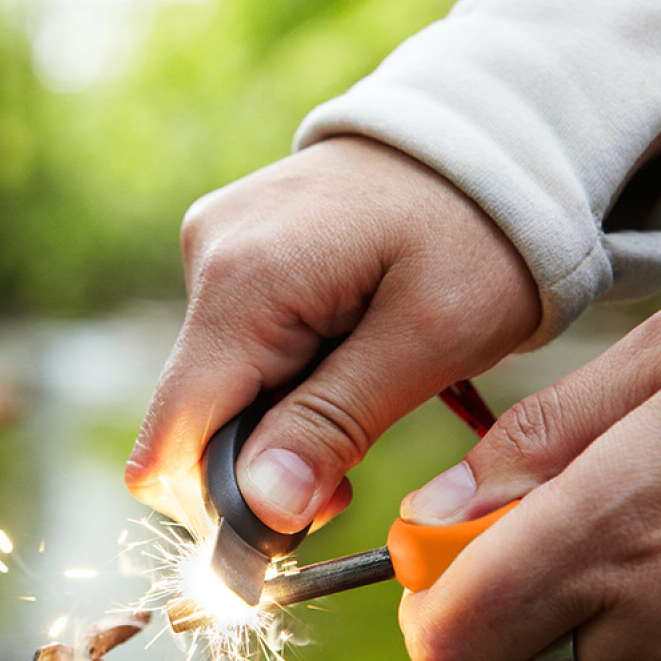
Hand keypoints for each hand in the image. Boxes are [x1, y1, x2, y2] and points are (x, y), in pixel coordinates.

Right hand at [126, 136, 539, 534]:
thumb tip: (260, 508)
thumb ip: (334, 423)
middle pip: (188, 418)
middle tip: (342, 473)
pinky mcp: (229, 250)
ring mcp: (213, 248)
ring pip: (210, 389)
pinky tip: (333, 360)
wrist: (486, 138)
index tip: (290, 523)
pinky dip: (274, 379)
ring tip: (354, 401)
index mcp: (245, 281)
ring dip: (273, 424)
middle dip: (257, 466)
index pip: (175, 434)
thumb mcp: (427, 340)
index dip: (217, 503)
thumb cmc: (479, 232)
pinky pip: (228, 348)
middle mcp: (207, 257)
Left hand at [398, 308, 660, 660]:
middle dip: (471, 622)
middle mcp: (652, 630)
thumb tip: (431, 512)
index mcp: (614, 534)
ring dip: (536, 642)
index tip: (439, 550)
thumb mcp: (660, 369)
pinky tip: (643, 591)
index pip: (453, 637)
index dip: (424, 600)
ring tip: (592, 560)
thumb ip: (534, 441)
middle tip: (506, 552)